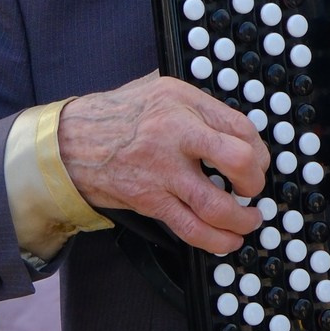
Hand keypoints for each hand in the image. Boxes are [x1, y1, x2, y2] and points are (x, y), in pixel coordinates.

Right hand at [58, 75, 266, 254]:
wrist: (70, 143)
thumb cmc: (117, 115)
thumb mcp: (160, 90)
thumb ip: (197, 105)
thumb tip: (235, 129)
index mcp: (182, 103)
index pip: (241, 128)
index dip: (259, 151)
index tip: (257, 163)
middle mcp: (175, 135)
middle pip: (237, 161)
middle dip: (255, 182)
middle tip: (253, 190)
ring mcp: (162, 171)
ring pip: (216, 204)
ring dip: (241, 220)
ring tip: (248, 221)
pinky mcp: (150, 200)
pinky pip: (190, 228)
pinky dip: (216, 240)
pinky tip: (227, 240)